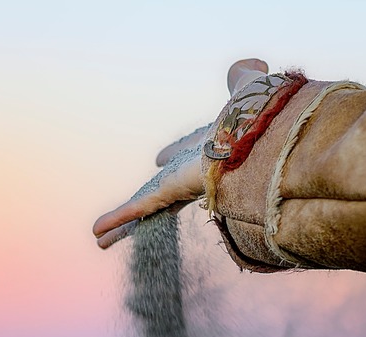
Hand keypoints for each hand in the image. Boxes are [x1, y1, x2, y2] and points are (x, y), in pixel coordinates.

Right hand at [93, 58, 268, 248]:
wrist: (267, 137)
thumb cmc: (263, 117)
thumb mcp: (248, 90)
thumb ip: (246, 78)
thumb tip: (252, 65)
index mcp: (210, 148)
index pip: (186, 153)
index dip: (174, 154)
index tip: (161, 156)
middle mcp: (194, 171)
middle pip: (162, 191)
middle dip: (144, 203)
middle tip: (129, 213)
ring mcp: (181, 186)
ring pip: (146, 210)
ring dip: (123, 225)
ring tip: (101, 240)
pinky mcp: (171, 192)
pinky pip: (139, 209)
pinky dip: (117, 221)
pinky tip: (98, 233)